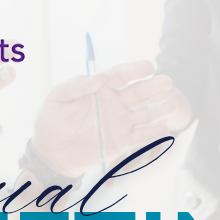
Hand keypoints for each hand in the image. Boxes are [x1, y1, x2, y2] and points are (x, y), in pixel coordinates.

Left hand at [31, 61, 178, 177]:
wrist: (49, 153)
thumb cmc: (50, 121)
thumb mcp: (56, 98)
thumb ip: (75, 85)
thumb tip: (98, 77)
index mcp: (99, 89)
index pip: (120, 75)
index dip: (134, 70)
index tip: (148, 66)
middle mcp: (113, 103)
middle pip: (137, 92)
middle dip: (152, 87)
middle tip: (166, 82)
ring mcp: (119, 122)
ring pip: (144, 113)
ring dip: (158, 109)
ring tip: (170, 106)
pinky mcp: (121, 142)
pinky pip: (139, 136)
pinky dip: (152, 133)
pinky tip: (162, 128)